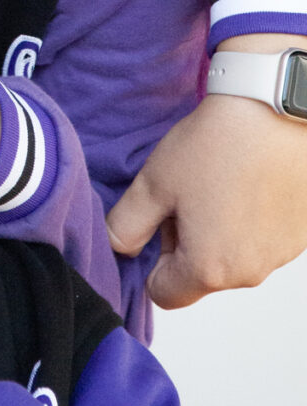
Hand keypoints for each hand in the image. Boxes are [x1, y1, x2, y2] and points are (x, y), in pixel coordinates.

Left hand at [106, 78, 306, 307]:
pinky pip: (262, 241)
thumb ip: (126, 226)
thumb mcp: (153, 183)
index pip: (165, 294)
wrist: (278, 111)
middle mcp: (249, 273)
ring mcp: (279, 256)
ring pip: (232, 258)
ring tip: (219, 181)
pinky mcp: (299, 236)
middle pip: (201, 275)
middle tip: (188, 192)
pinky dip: (249, 220)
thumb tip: (118, 248)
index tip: (160, 222)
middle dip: (186, 242)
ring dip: (218, 230)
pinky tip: (246, 180)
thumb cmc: (219, 146)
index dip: (153, 261)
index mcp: (209, 269)